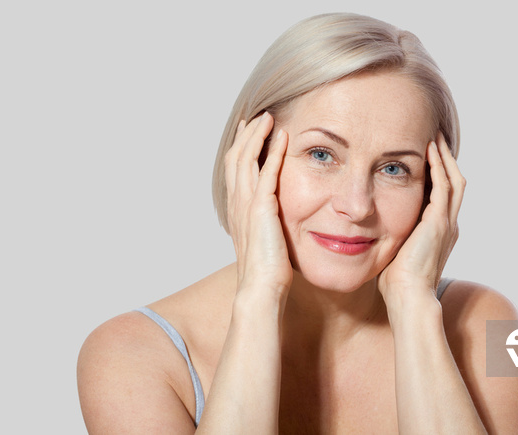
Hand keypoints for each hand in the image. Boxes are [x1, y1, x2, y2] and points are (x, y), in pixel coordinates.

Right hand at [224, 112, 292, 298]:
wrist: (261, 290)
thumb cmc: (266, 273)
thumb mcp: (264, 243)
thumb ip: (266, 226)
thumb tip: (274, 222)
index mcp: (237, 211)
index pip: (234, 171)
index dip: (239, 148)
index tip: (247, 132)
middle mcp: (237, 204)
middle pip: (235, 158)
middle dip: (245, 135)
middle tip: (255, 116)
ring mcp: (247, 205)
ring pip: (246, 159)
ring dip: (257, 136)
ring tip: (268, 117)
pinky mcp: (262, 208)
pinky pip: (268, 172)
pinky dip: (274, 151)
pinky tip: (283, 136)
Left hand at [378, 132, 464, 301]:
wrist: (408, 297)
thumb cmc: (396, 283)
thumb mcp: (395, 252)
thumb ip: (392, 237)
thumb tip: (371, 229)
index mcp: (439, 233)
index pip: (442, 195)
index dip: (437, 174)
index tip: (426, 157)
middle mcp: (448, 225)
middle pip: (454, 183)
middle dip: (445, 160)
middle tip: (435, 139)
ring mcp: (446, 223)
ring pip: (453, 180)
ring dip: (444, 158)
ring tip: (435, 138)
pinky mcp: (438, 223)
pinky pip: (443, 186)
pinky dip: (438, 166)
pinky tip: (429, 151)